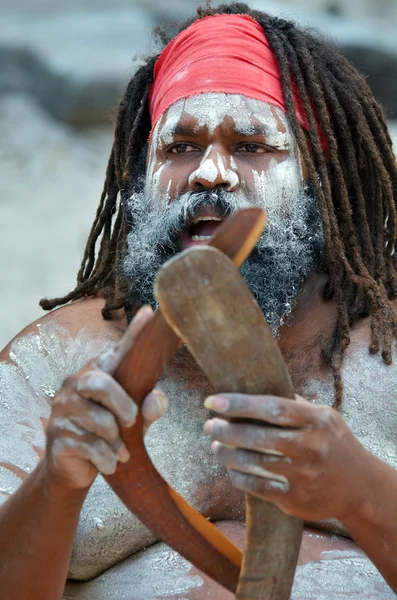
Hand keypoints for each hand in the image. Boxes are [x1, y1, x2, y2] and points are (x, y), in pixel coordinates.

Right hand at [44, 306, 167, 489]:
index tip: (150, 313)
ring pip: (99, 422)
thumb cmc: (109, 433)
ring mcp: (62, 409)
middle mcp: (75, 383)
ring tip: (120, 450)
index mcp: (98, 372)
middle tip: (132, 421)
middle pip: (100, 383)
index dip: (134, 333)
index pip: (117, 351)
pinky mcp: (57, 435)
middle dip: (123, 404)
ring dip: (117, 442)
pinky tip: (109, 464)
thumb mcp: (135, 420)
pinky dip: (108, 459)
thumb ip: (150, 407)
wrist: (74, 467)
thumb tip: (154, 402)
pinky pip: (91, 446)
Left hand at [204, 393, 371, 521]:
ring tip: (215, 445)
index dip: (239, 404)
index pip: (271, 407)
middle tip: (210, 425)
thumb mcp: (324, 417)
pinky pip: (257, 487)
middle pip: (257, 436)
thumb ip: (294, 404)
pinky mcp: (295, 499)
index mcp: (315, 421)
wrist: (360, 488)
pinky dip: (238, 477)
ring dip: (226, 454)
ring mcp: (302, 475)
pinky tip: (231, 469)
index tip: (213, 401)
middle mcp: (309, 446)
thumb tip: (255, 390)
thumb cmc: (335, 444)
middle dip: (226, 429)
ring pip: (252, 462)